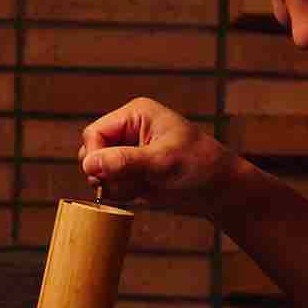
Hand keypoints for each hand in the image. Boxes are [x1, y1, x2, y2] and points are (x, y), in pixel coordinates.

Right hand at [78, 97, 244, 217]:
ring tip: (143, 186)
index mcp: (135, 114)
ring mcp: (129, 151)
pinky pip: (110, 184)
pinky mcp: (132, 171)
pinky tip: (144, 192)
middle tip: (133, 181)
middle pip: (92, 152)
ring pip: (98, 172)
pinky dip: (122, 192)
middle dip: (107, 173)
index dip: (95, 156)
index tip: (107, 176)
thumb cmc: (199, 167)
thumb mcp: (162, 163)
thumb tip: (88, 164)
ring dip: (115, 185)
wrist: (220, 189)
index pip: (94, 133)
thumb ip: (124, 161)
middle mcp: (129, 130)